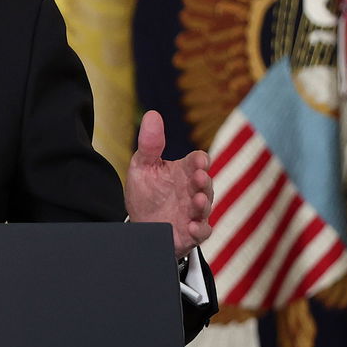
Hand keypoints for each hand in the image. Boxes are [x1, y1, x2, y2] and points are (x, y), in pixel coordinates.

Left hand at [124, 111, 212, 259]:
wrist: (140, 225)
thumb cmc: (146, 192)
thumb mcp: (143, 166)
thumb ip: (150, 144)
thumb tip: (152, 114)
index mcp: (184, 171)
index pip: (198, 162)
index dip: (200, 161)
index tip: (198, 161)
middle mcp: (192, 191)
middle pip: (205, 183)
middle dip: (204, 181)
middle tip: (199, 178)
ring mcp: (193, 212)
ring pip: (205, 207)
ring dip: (203, 204)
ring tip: (197, 201)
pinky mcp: (191, 233)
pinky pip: (202, 232)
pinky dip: (200, 230)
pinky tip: (191, 226)